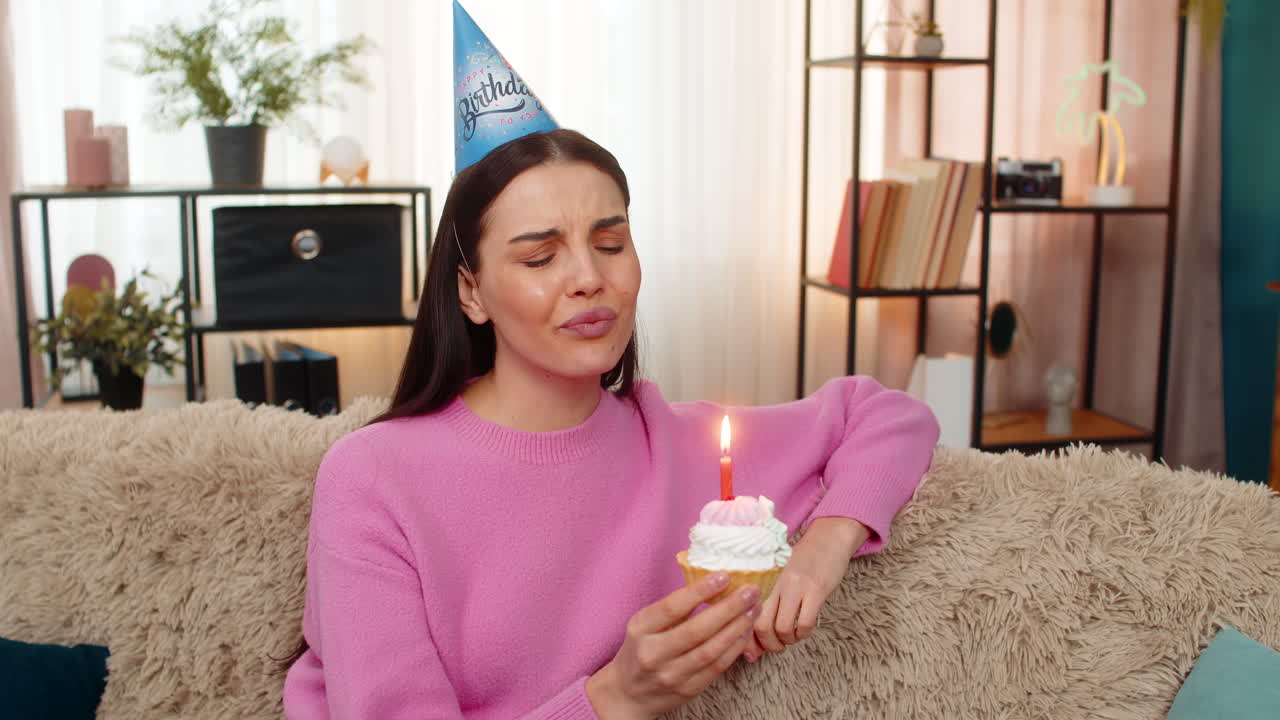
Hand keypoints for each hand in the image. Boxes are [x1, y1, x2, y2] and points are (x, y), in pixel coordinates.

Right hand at [586, 572, 762, 718]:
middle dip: (729, 608)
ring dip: (737, 628)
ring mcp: (671, 675)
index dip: (699, 591)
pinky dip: (734, 648)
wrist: (629, 694)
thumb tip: (711, 583)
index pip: (672, 608)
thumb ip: (673, 608)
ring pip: (711, 650)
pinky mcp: (688, 690)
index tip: (723, 576)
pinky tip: (745, 632)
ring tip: (753, 609)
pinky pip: (717, 667)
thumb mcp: (644, 624)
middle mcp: (653, 654)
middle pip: (697, 630)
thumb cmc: (640, 650)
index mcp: (640, 630)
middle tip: (750, 592)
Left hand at [745, 517, 868, 662]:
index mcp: (762, 579)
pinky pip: (804, 623)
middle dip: (767, 645)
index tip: (751, 652)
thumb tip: (755, 640)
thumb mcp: (779, 576)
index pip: (745, 614)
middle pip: (760, 625)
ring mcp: (795, 586)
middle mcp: (775, 582)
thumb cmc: (802, 560)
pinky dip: (803, 634)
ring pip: (781, 628)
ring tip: (792, 637)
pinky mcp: (816, 590)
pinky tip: (804, 629)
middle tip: (776, 646)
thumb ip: (767, 601)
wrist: (828, 538)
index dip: (746, 639)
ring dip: (787, 641)